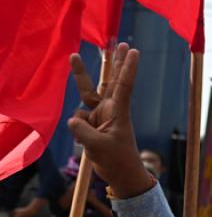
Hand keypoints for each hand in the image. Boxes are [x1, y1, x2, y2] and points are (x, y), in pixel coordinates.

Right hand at [66, 43, 153, 198]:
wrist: (120, 175)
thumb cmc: (117, 160)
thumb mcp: (98, 146)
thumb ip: (82, 130)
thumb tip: (72, 120)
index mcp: (119, 112)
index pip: (124, 86)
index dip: (127, 68)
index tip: (133, 50)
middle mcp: (110, 110)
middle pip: (109, 81)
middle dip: (113, 61)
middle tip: (118, 41)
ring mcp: (100, 116)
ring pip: (87, 95)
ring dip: (81, 78)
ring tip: (76, 64)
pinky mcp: (92, 124)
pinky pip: (77, 121)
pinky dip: (78, 130)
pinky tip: (87, 142)